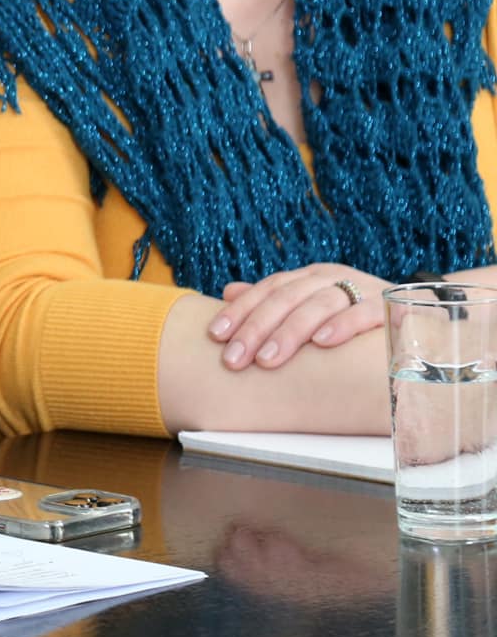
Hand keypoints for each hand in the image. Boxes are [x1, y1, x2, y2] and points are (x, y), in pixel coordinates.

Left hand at [208, 263, 388, 369]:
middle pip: (286, 298)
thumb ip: (274, 299)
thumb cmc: (354, 313)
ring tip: (267, 359)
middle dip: (256, 329)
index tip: (215, 336)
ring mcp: (360, 288)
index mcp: (308, 277)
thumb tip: (228, 290)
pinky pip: (363, 313)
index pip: (267, 289)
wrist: (421, 312)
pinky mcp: (389, 305)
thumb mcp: (312, 303)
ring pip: (318, 304)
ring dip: (290, 332)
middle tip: (234, 360)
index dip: (239, 311)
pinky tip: (322, 343)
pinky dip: (342, 326)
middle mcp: (330, 277)